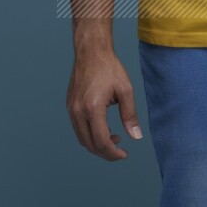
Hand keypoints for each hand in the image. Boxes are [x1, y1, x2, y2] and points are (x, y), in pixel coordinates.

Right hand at [67, 43, 143, 161]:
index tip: (124, 154)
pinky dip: (90, 134)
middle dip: (105, 152)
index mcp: (93, 108)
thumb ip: (130, 115)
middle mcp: (78, 111)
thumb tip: (136, 137)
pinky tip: (104, 128)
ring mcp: (71, 109)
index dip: (113, 153)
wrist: (91, 52)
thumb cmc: (109, 68)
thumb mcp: (125, 90)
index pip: (101, 141)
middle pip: (89, 144)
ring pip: (82, 139)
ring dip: (97, 144)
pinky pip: (78, 128)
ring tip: (114, 137)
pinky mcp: (70, 106)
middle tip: (120, 150)